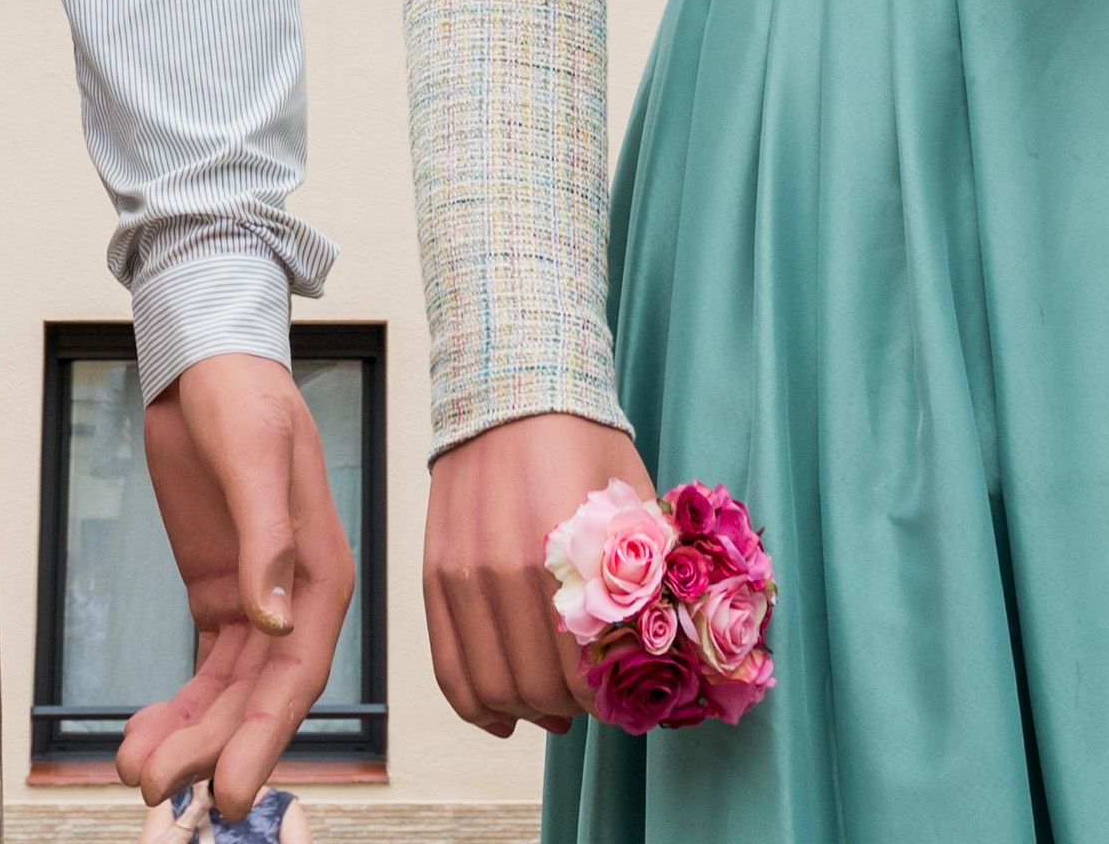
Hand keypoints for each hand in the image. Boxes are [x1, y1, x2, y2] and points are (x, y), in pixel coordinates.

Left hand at [119, 353, 353, 820]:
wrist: (206, 364)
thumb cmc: (245, 398)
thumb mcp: (256, 458)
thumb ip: (267, 544)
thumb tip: (273, 623)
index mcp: (324, 575)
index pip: (296, 676)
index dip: (264, 738)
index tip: (230, 789)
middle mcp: (297, 601)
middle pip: (256, 698)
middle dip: (211, 749)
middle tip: (158, 792)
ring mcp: (256, 602)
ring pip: (226, 693)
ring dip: (187, 736)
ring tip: (138, 773)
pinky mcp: (218, 594)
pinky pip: (202, 668)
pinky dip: (175, 705)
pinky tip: (141, 735)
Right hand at [420, 410, 648, 737]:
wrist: (510, 388)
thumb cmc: (584, 443)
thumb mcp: (634, 503)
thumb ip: (651, 575)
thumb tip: (675, 650)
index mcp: (564, 551)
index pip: (588, 669)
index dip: (615, 698)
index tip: (633, 695)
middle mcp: (504, 569)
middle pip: (541, 689)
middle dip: (576, 709)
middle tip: (599, 700)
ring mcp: (461, 575)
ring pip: (495, 689)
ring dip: (531, 713)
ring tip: (559, 710)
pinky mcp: (433, 576)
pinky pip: (449, 671)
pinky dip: (478, 709)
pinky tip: (507, 719)